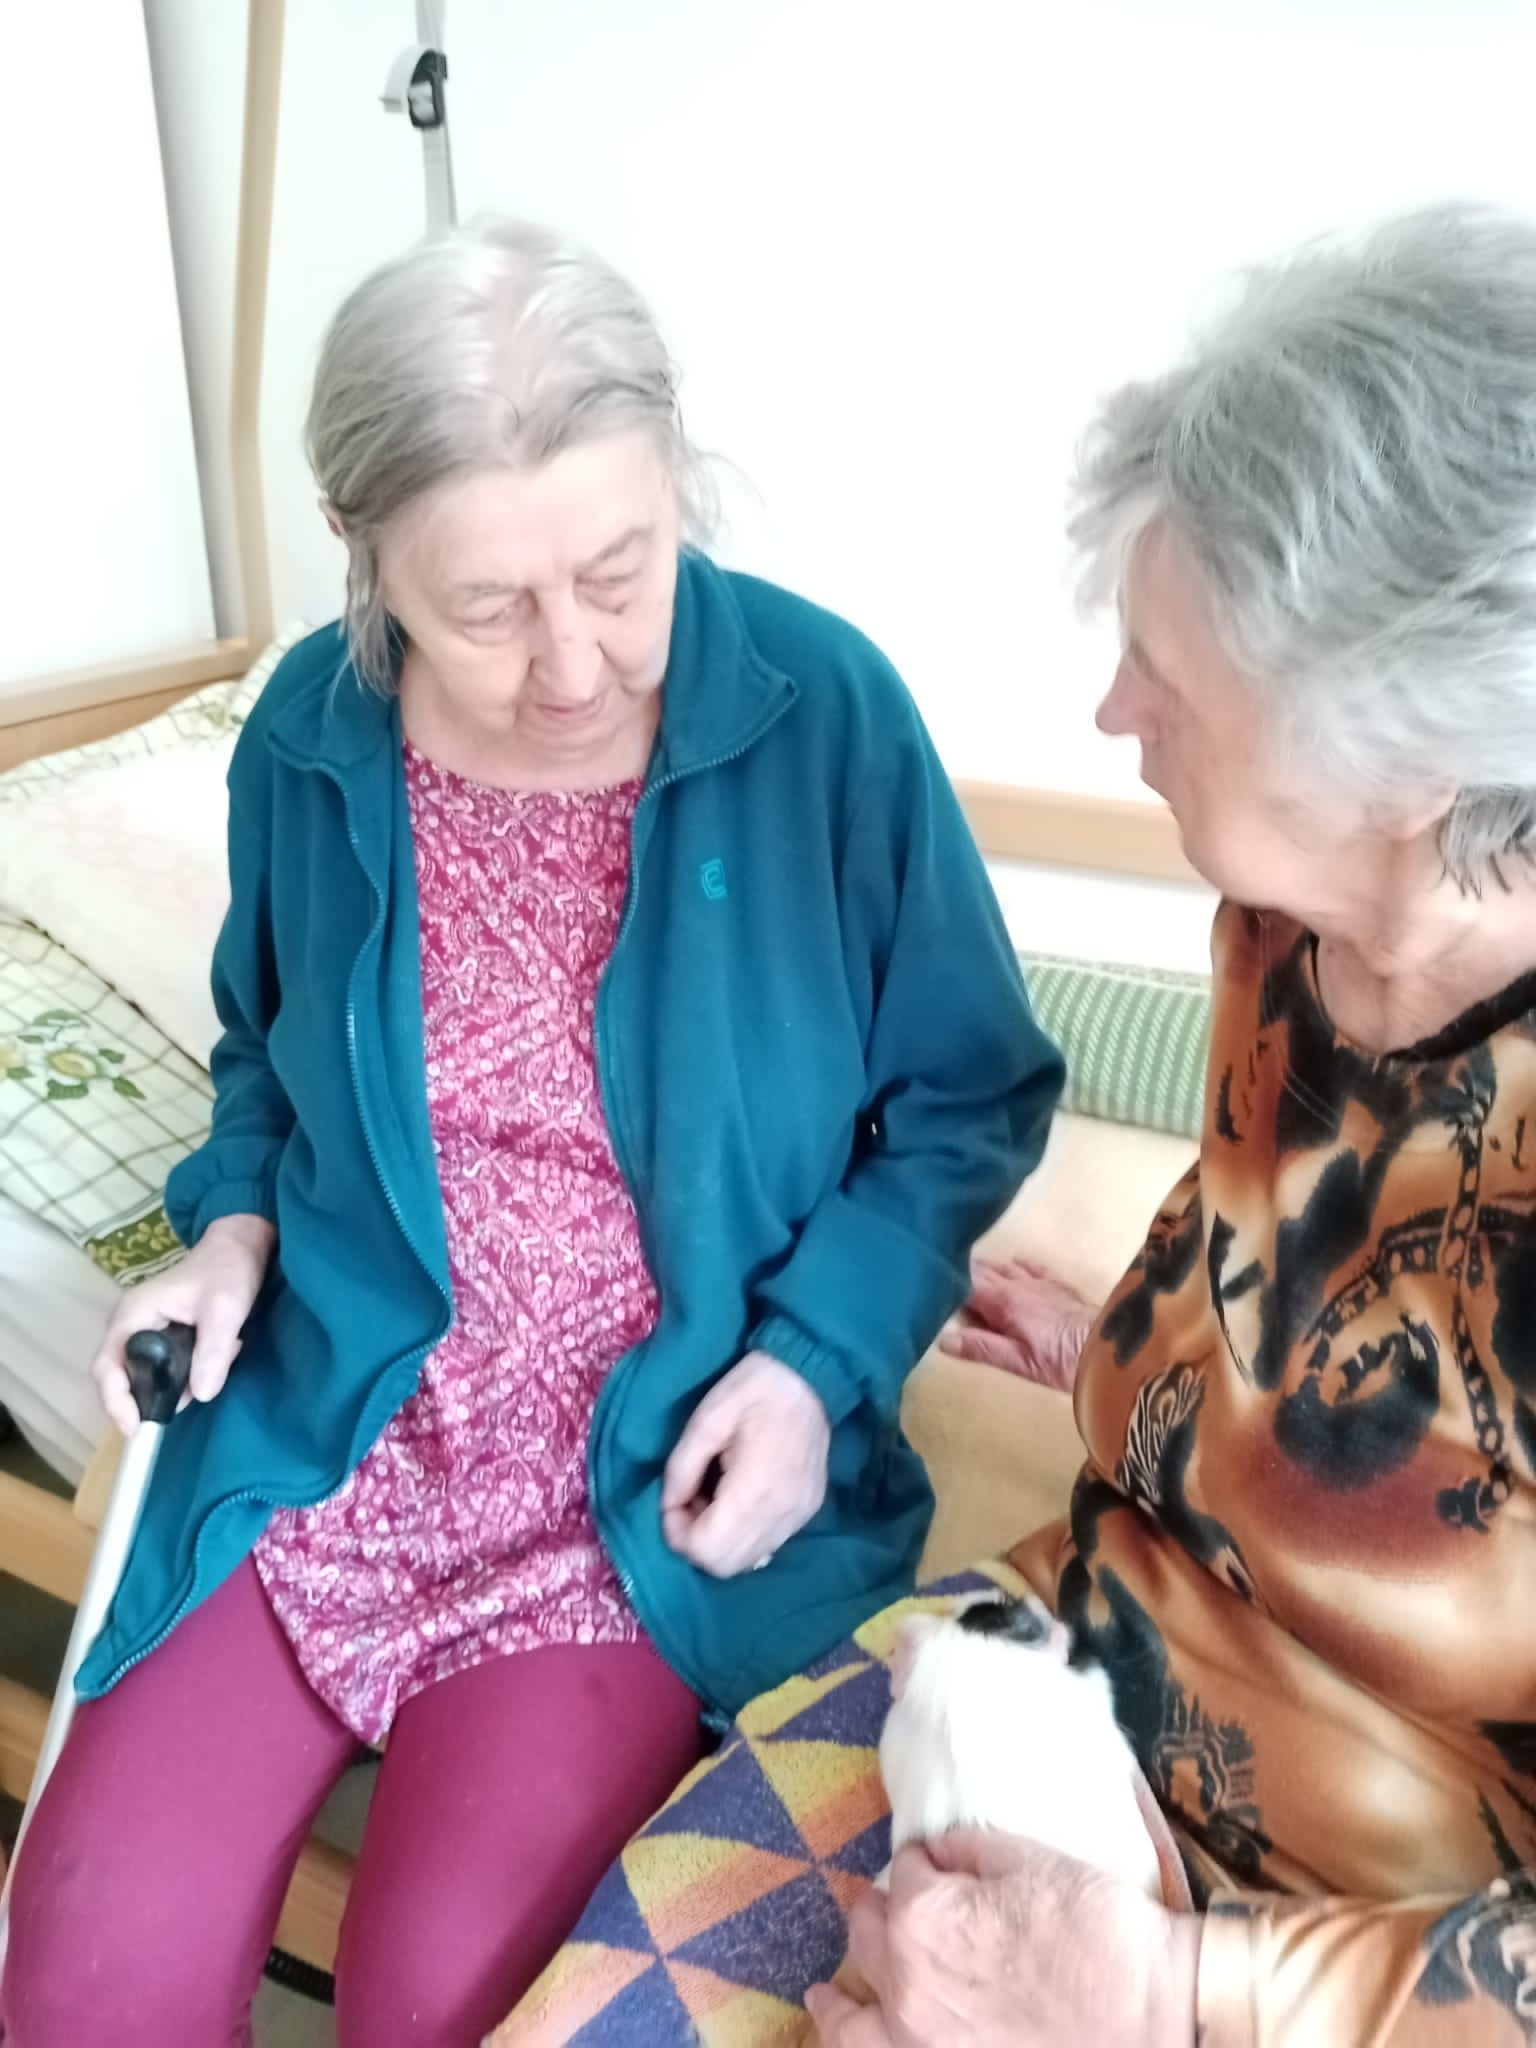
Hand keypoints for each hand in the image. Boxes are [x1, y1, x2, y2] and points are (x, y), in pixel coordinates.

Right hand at [91, 1213, 274, 1435]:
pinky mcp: (161, 1333)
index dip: (116, 1402)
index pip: (107, 1367)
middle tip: (187, 1404)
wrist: (241, 1245)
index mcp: (133, 1314)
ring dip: (182, 1379)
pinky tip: (224, 1348)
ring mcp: (144, 1328)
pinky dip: (192, 1368)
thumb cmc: (228, 1271)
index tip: (136, 1429)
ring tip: (222, 1355)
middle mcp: (130, 1322)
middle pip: (122, 1375)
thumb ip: (211, 1352)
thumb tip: (200, 1396)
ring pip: (148, 1373)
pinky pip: (166, 1364)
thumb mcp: (224, 1311)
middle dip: (154, 1395)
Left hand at [661, 1350, 830, 1576]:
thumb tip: (669, 1506)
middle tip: (689, 1500)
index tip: (673, 1500)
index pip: (707, 1550)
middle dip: (695, 1542)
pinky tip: (738, 1501)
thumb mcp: (705, 1420)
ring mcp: (799, 1518)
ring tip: (712, 1498)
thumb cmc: (753, 1390)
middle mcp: (781, 1516)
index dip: (678, 1534)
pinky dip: (743, 1537)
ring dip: (719, 1541)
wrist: (808, 1375)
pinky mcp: (808, 1512)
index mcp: (754, 1491)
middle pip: (726, 1566)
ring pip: (748, 1562)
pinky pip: (768, 1545)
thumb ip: (681, 1469)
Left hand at [805, 1830, 1199, 2046]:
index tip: (940, 1864)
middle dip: (880, 1912)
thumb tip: (939, 1849)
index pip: (907, 1871)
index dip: (926, 1864)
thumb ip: (970, 1848)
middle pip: (871, 1933)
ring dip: (838, 1998)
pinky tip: (856, 2037)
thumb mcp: (1031, 1860)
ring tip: (825, 1994)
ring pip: (852, 2020)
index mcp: (921, 1915)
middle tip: (887, 1907)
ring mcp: (918, 2041)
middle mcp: (904, 1981)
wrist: (1150, 2016)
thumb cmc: (1097, 1932)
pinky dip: (860, 2044)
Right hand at [938, 1256, 1095, 1389]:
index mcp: (1004, 1301)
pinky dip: (1015, 1265)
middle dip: (961, 1272)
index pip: (965, 1283)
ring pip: (1004, 1266)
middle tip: (939, 1274)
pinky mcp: (1057, 1285)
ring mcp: (1040, 1281)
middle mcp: (1019, 1284)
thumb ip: (981, 1347)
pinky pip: (1030, 1266)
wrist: (1110, 1350)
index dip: (946, 1282)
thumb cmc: (1062, 1362)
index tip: (927, 1280)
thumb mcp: (1018, 1362)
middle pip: (982, 1270)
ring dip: (985, 1268)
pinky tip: (1012, 1264)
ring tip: (968, 1271)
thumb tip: (943, 1339)